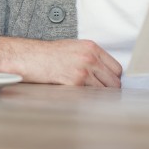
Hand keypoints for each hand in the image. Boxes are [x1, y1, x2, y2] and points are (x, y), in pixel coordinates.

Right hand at [0, 37, 121, 87]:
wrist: (31, 57)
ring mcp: (83, 70)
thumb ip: (90, 57)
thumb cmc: (49, 53)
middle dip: (109, 90)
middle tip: (100, 94)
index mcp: (92, 47)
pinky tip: (81, 98)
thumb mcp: (74, 47)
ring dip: (99, 97)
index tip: (108, 84)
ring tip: (90, 97)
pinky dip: (88, 100)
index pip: (116, 68)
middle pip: (114, 81)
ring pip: (105, 91)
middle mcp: (90, 58)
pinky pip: (91, 97)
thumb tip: (103, 72)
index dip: (113, 78)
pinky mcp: (74, 83)